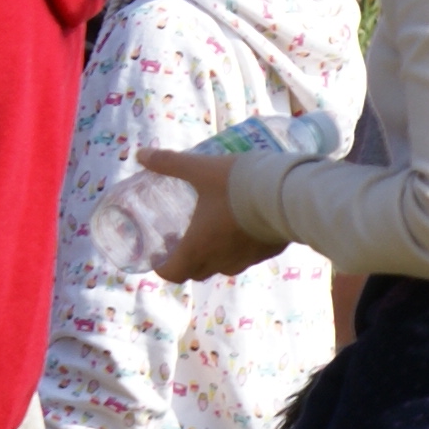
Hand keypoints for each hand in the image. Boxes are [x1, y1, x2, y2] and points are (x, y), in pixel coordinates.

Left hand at [140, 149, 290, 284]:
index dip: (163, 266)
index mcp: (198, 248)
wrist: (287, 193)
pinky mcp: (269, 252)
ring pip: (224, 267)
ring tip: (216, 231)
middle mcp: (221, 261)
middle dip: (188, 259)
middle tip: (185, 237)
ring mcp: (247, 260)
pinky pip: (250, 257)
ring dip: (215, 255)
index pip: (172, 274)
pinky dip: (242, 248)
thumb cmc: (237, 185)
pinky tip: (246, 226)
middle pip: (197, 272)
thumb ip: (169, 163)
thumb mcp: (200, 169)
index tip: (162, 252)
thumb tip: (141, 155)